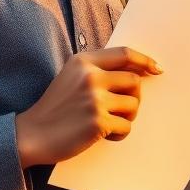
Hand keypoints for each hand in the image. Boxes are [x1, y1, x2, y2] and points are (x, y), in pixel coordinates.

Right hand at [14, 47, 161, 167]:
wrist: (32, 134)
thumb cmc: (56, 108)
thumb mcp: (72, 76)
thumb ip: (98, 70)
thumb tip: (136, 72)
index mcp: (84, 61)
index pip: (124, 53)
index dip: (144, 60)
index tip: (156, 69)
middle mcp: (90, 76)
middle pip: (134, 80)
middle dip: (134, 97)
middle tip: (122, 109)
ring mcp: (94, 99)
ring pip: (133, 105)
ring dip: (126, 117)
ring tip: (108, 123)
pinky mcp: (98, 121)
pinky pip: (126, 126)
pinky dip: (119, 134)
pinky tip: (102, 135)